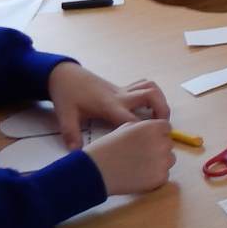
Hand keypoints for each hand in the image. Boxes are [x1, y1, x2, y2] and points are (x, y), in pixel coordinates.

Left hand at [46, 63, 167, 146]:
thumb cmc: (66, 95)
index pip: (133, 119)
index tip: (151, 141)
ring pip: (151, 87)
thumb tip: (76, 153)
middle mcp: (121, 96)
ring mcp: (123, 90)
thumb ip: (71, 134)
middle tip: (162, 128)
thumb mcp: (66, 115)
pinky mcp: (122, 88)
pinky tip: (148, 106)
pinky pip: (144, 85)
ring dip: (160, 100)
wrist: (64, 74)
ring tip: (159, 117)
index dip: (145, 130)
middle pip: (151, 96)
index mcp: (109, 106)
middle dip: (162, 111)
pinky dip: (152, 93)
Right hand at [82, 119, 174, 196]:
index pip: (166, 128)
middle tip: (140, 155)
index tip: (147, 141)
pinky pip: (164, 175)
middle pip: (168, 144)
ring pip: (169, 160)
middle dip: (158, 148)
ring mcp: (162, 161)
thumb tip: (154, 131)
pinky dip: (155, 176)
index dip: (157, 134)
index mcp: (151, 128)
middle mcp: (161, 143)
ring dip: (159, 162)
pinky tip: (139, 176)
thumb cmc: (105, 149)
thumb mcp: (123, 129)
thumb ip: (142, 128)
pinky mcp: (160, 178)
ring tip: (140, 166)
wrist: (95, 172)